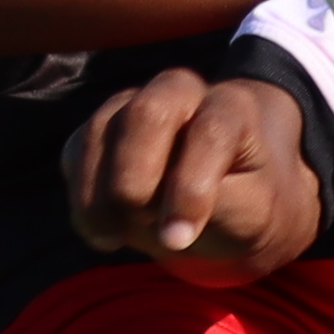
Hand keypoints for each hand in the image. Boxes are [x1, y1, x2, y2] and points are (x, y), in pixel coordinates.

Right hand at [62, 72, 328, 289]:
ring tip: (114, 239)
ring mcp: (137, 103)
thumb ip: (225, 207)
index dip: (189, 189)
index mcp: (232, 108)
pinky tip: (101, 231)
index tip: (177, 241)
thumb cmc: (250, 201)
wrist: (233, 189)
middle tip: (136, 230)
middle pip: (146, 114)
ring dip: (99, 192)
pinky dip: (81, 195)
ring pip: (101, 131)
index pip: (210, 133)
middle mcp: (181, 92)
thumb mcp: (257, 212)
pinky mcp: (103, 128)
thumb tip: (170, 222)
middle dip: (133, 179)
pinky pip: (77, 151)